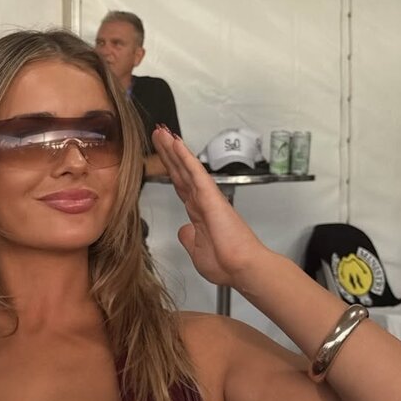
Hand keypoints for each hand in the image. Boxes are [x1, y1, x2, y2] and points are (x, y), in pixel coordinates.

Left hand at [151, 125, 268, 286]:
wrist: (242, 268)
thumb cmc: (227, 264)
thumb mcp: (197, 251)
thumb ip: (189, 238)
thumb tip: (184, 229)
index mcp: (199, 214)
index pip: (181, 186)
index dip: (171, 171)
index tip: (161, 157)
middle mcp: (203, 202)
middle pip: (181, 172)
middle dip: (168, 154)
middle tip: (157, 135)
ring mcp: (207, 197)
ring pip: (186, 167)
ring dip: (173, 149)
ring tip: (162, 132)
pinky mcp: (211, 197)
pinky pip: (195, 172)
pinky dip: (185, 157)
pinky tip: (176, 143)